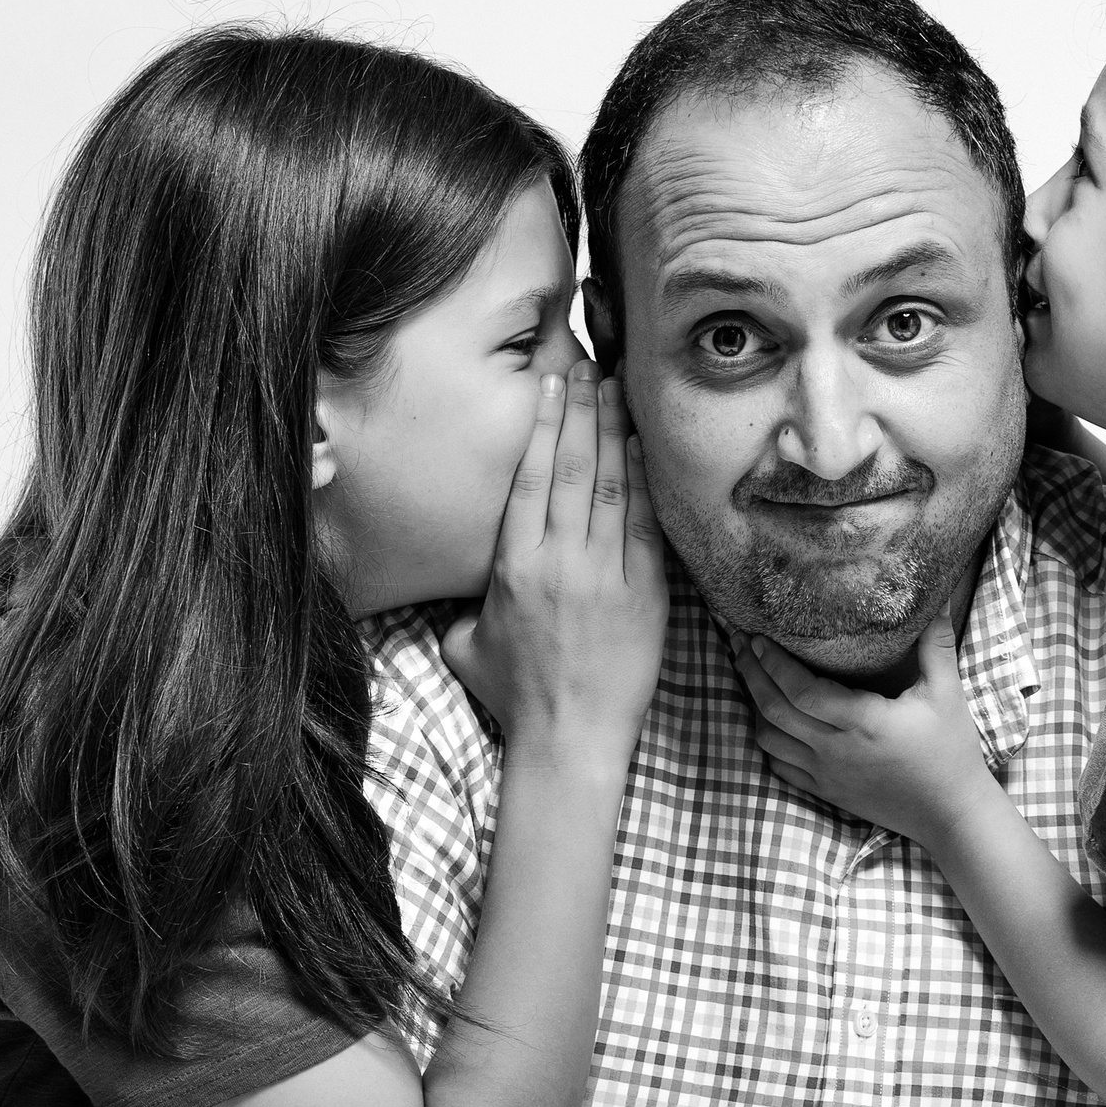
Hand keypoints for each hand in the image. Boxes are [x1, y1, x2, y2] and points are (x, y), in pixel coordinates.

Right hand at [444, 360, 666, 766]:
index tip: (549, 385)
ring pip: (611, 486)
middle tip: (588, 364)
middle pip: (573, 467)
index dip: (541, 425)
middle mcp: (560, 562)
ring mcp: (606, 576)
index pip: (530, 478)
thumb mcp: (465, 643)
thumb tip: (458, 578)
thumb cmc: (514, 696)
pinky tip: (644, 447)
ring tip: (618, 388)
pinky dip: (645, 482)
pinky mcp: (646, 595)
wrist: (569, 742)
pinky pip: (647, 525)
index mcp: (513, 566)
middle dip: (581, 409)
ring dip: (614, 432)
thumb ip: (464, 600)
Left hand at [733, 610, 992, 851]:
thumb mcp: (947, 693)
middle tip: (739, 642)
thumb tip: (938, 596)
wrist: (950, 814)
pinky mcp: (825, 791)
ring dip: (754, 705)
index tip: (759, 636)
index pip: (802, 692)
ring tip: (750, 674)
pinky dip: (767, 739)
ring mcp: (826, 775)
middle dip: (751, 673)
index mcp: (863, 723)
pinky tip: (768, 719)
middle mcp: (836, 750)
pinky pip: (779, 765)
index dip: (774, 663)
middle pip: (774, 711)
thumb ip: (936, 643)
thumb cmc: (951, 751)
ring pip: (769, 739)